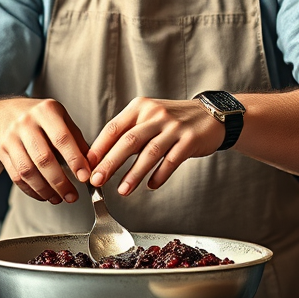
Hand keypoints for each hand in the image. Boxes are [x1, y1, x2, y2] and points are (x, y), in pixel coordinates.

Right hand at [0, 98, 91, 204]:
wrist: (5, 112)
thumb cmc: (41, 118)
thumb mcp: (61, 118)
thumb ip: (76, 140)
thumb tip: (92, 165)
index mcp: (47, 111)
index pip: (62, 138)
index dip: (74, 160)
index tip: (85, 178)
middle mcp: (27, 122)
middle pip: (43, 158)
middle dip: (60, 182)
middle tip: (72, 196)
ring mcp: (11, 137)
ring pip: (28, 171)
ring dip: (45, 190)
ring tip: (58, 199)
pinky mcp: (2, 151)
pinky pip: (16, 176)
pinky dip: (31, 190)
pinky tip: (44, 196)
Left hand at [88, 97, 222, 195]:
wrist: (211, 115)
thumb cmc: (174, 120)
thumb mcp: (149, 117)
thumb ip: (129, 133)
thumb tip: (102, 158)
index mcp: (140, 107)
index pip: (114, 128)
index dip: (99, 148)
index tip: (87, 165)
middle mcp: (156, 114)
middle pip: (128, 141)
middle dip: (110, 163)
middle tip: (97, 180)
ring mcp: (174, 127)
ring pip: (149, 152)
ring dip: (134, 174)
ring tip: (123, 190)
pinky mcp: (190, 140)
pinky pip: (171, 161)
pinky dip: (159, 175)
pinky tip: (151, 185)